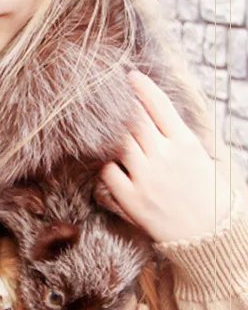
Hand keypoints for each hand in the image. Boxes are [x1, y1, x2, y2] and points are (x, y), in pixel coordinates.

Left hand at [98, 70, 229, 244]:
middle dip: (120, 105)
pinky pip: (107, 171)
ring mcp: (145, 177)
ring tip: (100, 125)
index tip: (130, 75)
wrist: (209, 234)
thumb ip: (174, 135)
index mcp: (185, 143)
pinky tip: (107, 161)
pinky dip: (105, 164)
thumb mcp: (199, 156)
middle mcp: (164, 157)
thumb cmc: (205, 192)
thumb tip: (152, 113)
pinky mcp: (131, 198)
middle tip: (107, 94)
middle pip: (133, 120)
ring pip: (117, 142)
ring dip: (109, 133)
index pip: (159, 106)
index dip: (142, 87)